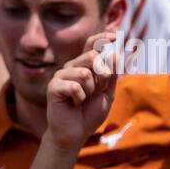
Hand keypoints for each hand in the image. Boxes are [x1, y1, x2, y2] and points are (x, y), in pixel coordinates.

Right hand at [44, 36, 117, 153]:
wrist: (75, 133)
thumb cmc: (89, 113)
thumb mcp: (107, 93)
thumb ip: (112, 76)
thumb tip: (116, 54)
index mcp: (84, 66)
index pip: (91, 46)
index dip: (101, 38)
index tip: (114, 35)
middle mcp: (71, 67)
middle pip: (93, 57)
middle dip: (102, 75)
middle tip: (96, 90)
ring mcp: (60, 76)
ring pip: (85, 73)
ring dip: (90, 91)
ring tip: (82, 100)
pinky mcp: (53, 87)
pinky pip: (75, 87)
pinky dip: (79, 99)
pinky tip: (73, 104)